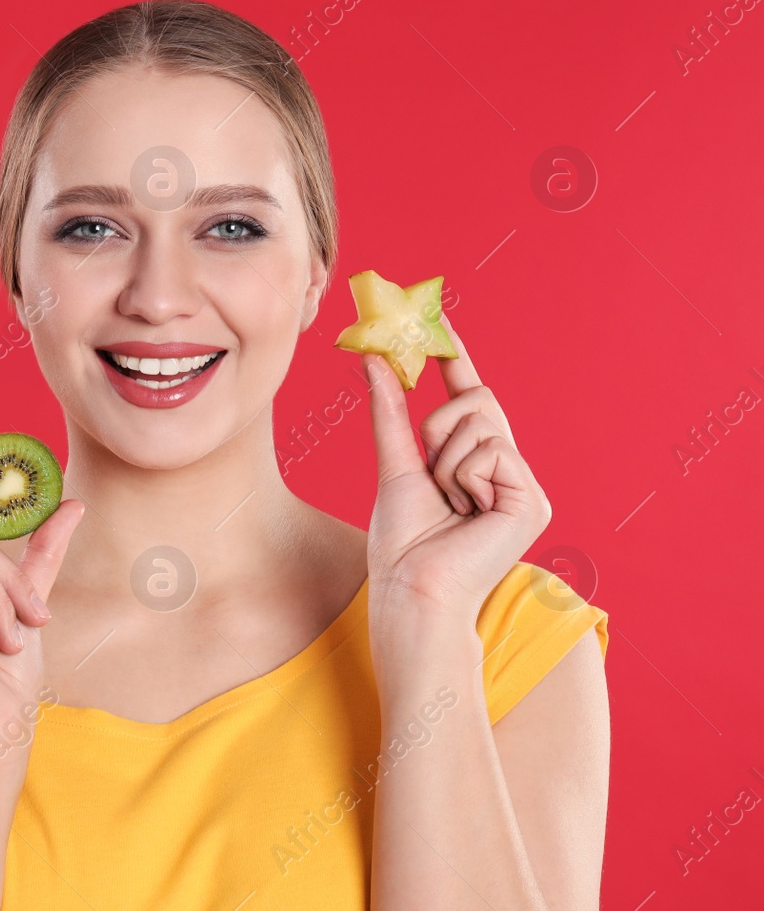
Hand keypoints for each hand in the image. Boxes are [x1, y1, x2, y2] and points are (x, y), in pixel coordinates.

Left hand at [362, 312, 552, 625]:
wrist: (411, 590)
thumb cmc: (402, 543)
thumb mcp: (395, 466)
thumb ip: (390, 413)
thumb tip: (377, 361)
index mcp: (478, 465)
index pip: (470, 398)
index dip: (455, 358)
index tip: (438, 321)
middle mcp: (508, 472)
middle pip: (476, 402)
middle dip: (437, 427)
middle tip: (428, 470)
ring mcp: (525, 487)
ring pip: (478, 424)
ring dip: (444, 459)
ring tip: (447, 504)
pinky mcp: (533, 501)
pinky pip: (490, 450)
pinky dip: (462, 476)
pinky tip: (466, 512)